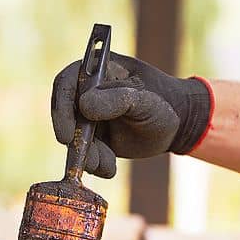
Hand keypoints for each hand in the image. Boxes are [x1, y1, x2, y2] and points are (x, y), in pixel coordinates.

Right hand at [51, 52, 211, 177]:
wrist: (178, 124)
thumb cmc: (163, 102)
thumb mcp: (144, 100)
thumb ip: (117, 100)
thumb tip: (84, 106)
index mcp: (96, 71)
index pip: (66, 85)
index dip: (61, 110)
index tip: (66, 136)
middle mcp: (86, 93)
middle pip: (65, 116)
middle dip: (75, 141)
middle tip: (87, 159)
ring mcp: (89, 117)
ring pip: (75, 140)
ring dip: (88, 157)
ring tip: (107, 164)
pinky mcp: (95, 139)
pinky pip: (87, 154)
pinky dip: (96, 164)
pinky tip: (109, 167)